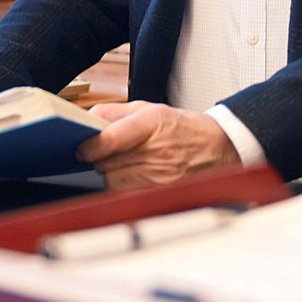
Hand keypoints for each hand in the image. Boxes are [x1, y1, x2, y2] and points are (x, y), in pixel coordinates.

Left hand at [75, 101, 239, 188]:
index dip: (90, 146)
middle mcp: (157, 150)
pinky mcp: (162, 192)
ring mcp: (161, 174)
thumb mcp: (151, 108)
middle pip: (107, 162)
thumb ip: (116, 112)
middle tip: (106, 152)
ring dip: (111, 173)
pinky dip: (124, 185)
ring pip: (113, 180)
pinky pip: (127, 193)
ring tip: (125, 162)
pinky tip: (134, 175)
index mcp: (153, 123)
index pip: (110, 139)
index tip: (82, 148)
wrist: (219, 148)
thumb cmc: (184, 128)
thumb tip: (87, 120)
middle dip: (100, 158)